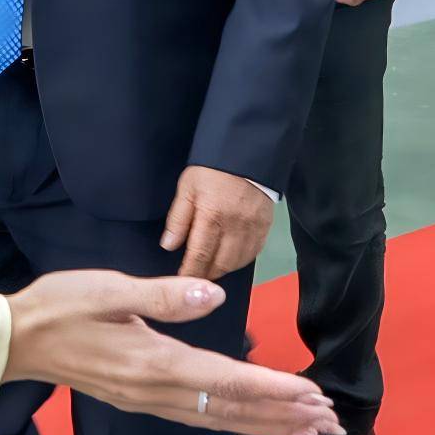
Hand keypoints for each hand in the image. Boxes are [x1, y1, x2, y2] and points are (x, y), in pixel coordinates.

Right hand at [3, 271, 335, 434]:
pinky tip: (250, 422)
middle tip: (330, 424)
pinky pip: (198, 418)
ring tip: (305, 432)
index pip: (227, 380)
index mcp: (154, 363)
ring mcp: (147, 401)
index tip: (314, 395)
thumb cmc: (59, 306)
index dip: (275, 389)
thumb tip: (212, 295)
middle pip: (232, 409)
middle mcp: (156, 391)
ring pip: (219, 420)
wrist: (13, 340)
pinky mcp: (139, 401)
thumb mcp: (108, 288)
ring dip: (265, 424)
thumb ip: (163, 294)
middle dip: (284, 415)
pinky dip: (234, 422)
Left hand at [160, 165, 274, 282]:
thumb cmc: (211, 170)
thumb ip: (178, 219)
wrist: (247, 154)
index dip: (190, 272)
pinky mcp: (266, 227)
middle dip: (206, 275)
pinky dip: (240, 262)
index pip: (200, 256)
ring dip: (222, 270)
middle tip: (194, 278)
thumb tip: (169, 246)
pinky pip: (253, 254)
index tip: (181, 281)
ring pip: (238, 263)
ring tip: (210, 270)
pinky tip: (230, 260)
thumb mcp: (187, 189)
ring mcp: (253, 229)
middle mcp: (235, 227)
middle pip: (220, 264)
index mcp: (212, 217)